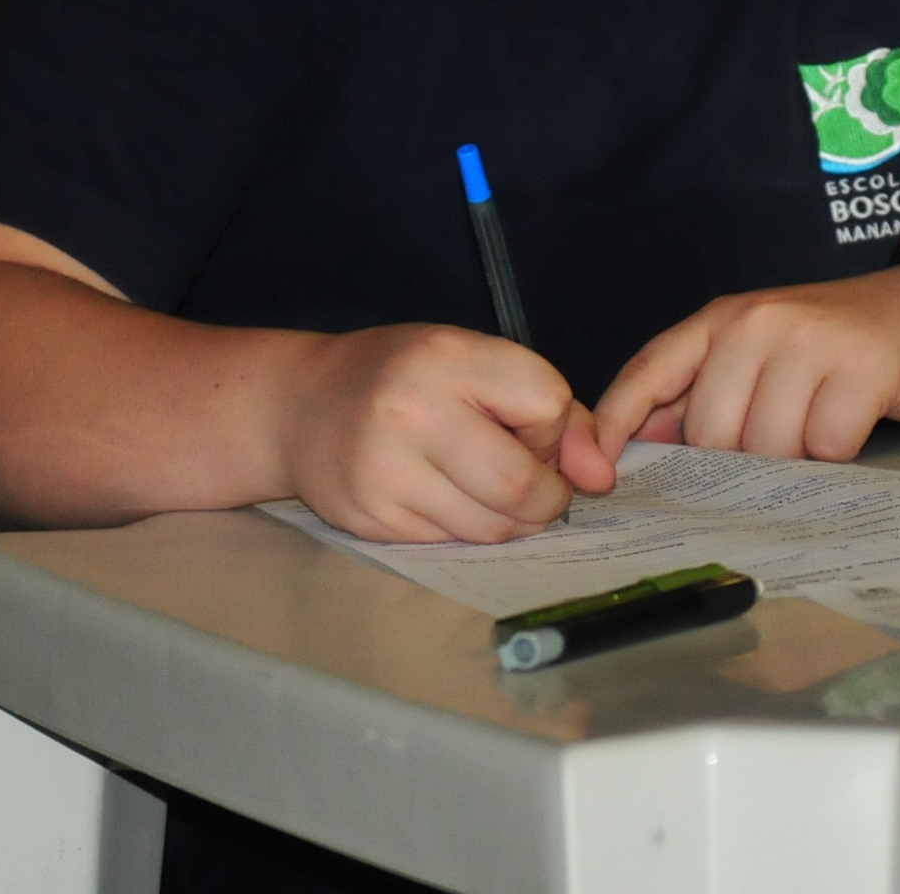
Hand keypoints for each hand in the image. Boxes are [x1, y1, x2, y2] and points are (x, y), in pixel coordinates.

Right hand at [279, 322, 613, 542]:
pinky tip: (448, 499)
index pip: (548, 406)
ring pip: (492, 527)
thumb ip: (553, 411)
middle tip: (536, 486)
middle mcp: (412, 412)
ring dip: (514, 521)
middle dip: (548, 496)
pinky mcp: (372, 520)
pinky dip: (468, 529)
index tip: (530, 427)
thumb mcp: (476, 362)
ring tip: (493, 492)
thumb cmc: (404, 376)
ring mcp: (386, 472)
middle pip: (522, 484)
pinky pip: (452, 543)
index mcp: (448, 357)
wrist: (299, 405)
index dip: (554, 428)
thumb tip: (601, 477)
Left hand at [592, 265, 899, 461]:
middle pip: (713, 434)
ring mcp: (810, 342)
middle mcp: (758, 323)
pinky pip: (825, 448)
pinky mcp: (861, 368)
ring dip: (792, 460)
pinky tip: (849, 426)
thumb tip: (637, 452)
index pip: (649, 371)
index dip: (615, 426)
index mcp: (721, 320)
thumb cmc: (834, 341)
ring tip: (816, 428)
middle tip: (777, 445)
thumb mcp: (759, 349)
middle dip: (738, 462)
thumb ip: (704, 391)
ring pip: (769, 447)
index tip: (599, 479)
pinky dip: (835, 454)